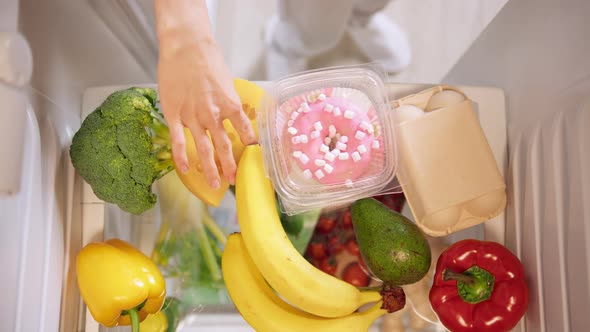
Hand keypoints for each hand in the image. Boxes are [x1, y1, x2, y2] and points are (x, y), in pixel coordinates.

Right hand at [155, 0, 255, 187]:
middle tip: (235, 181)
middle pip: (224, 146)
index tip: (254, 160)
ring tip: (215, 184)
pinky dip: (182, 158)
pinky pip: (178, 141)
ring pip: (203, 149)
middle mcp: (213, 114)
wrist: (185, 47)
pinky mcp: (174, 115)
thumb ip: (229, 102)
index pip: (245, 132)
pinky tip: (185, 170)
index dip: (250, 148)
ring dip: (210, 168)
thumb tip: (234, 116)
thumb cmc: (208, 60)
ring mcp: (192, 116)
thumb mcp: (227, 82)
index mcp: (230, 105)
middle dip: (230, 166)